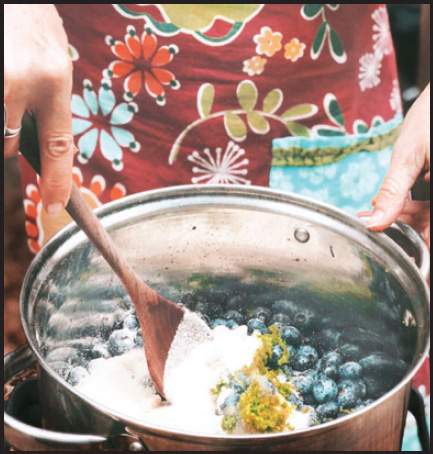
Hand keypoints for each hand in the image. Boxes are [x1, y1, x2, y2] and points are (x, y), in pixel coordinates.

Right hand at [4, 4, 74, 215]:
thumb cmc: (28, 15)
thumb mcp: (51, 56)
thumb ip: (48, 99)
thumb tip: (38, 139)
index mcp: (54, 78)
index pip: (58, 146)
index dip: (56, 183)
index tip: (53, 208)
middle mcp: (20, 80)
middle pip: (9, 145)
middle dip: (10, 140)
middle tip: (11, 112)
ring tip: (7, 86)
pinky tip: (3, 76)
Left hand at [368, 84, 429, 242]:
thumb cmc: (430, 119)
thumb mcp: (408, 156)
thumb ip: (393, 191)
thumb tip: (375, 223)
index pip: (432, 233)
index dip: (421, 248)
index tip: (403, 259)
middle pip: (429, 225)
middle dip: (405, 230)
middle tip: (376, 228)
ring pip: (428, 216)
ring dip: (404, 219)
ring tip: (372, 214)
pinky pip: (428, 205)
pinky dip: (410, 207)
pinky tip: (388, 205)